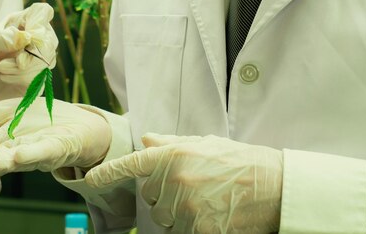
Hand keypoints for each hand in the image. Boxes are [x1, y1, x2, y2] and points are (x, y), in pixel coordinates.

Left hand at [0, 3, 58, 115]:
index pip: (42, 13)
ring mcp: (37, 60)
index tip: (26, 35)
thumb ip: (0, 39)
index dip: (39, 21)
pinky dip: (20, 78)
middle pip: (49, 40)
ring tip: (1, 68)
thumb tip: (24, 37)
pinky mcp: (37, 79)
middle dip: (31, 53)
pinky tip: (6, 77)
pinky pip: (39, 78)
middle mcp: (33, 39)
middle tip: (13, 60)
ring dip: (21, 68)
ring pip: (45, 61)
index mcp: (21, 22)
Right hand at [0, 97, 111, 176]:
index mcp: (2, 143)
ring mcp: (37, 150)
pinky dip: (33, 154)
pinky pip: (44, 151)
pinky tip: (21, 155)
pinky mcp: (57, 147)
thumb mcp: (3, 113)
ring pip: (19, 158)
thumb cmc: (38, 121)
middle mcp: (17, 151)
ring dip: (5, 162)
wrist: (77, 124)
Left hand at [85, 134, 282, 233]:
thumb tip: (146, 140)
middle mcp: (175, 181)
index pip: (132, 165)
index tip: (89, 180)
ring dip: (179, 215)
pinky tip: (213, 216)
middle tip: (194, 187)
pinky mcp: (201, 230)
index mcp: (173, 156)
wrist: (276, 185)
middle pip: (151, 199)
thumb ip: (171, 145)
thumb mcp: (204, 144)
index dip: (107, 173)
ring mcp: (187, 208)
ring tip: (206, 201)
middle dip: (165, 196)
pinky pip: (183, 233)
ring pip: (165, 220)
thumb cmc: (240, 161)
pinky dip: (194, 228)